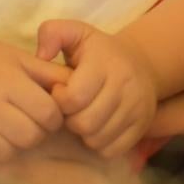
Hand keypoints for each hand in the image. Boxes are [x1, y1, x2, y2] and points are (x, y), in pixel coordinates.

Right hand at [0, 31, 69, 167]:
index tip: (47, 109)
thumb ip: (50, 73)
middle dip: (37, 130)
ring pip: (11, 151)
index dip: (54, 114)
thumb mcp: (19, 57)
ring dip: (16, 143)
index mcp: (5, 81)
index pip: (46, 112)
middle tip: (29, 118)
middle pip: (30, 135)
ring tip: (9, 125)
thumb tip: (78, 88)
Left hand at [37, 18, 155, 160]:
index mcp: (106, 62)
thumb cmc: (98, 52)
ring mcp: (138, 107)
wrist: (142, 63)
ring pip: (97, 139)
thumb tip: (41, 55)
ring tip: (83, 117)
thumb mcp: (77, 33)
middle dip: (70, 120)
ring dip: (84, 134)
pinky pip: (112, 150)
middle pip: (85, 123)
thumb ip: (52, 33)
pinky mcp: (143, 126)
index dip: (60, 100)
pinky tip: (98, 128)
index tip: (60, 92)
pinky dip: (100, 144)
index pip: (74, 97)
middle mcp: (126, 84)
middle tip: (70, 110)